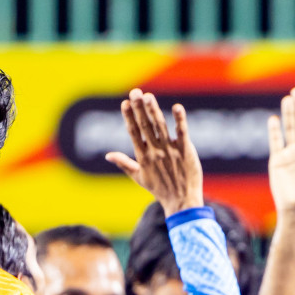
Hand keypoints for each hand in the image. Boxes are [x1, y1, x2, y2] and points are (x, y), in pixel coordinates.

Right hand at [105, 89, 203, 215]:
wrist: (182, 202)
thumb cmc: (160, 190)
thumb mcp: (139, 177)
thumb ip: (124, 163)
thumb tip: (107, 155)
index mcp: (143, 157)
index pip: (133, 133)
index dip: (129, 117)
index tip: (125, 103)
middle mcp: (155, 152)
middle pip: (145, 126)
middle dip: (139, 108)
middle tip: (135, 92)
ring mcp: (171, 151)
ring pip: (160, 127)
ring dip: (154, 111)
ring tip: (148, 96)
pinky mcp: (186, 152)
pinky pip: (182, 133)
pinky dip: (180, 121)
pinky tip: (177, 107)